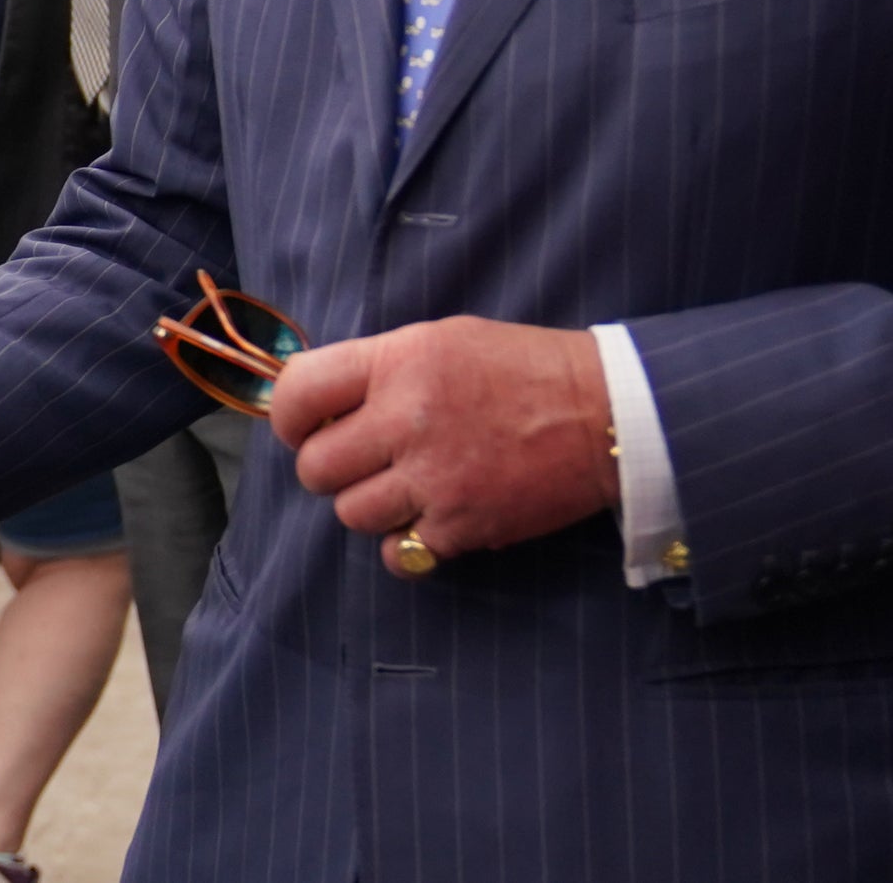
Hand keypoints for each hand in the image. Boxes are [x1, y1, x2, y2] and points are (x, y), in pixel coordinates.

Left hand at [271, 316, 619, 578]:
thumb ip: (377, 369)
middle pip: (314, 467)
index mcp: (397, 362)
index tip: (304, 427)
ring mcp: (434, 478)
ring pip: (350, 514)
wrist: (604, 412)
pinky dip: (407, 543)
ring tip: (404, 486)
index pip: (298, 392)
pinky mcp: (462, 526)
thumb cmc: (520, 368)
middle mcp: (407, 419)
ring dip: (368, 505)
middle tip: (363, 460)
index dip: (288, 416)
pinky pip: (398, 553)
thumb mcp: (440, 340)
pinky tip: (432, 516)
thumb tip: (316, 404)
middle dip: (329, 467)